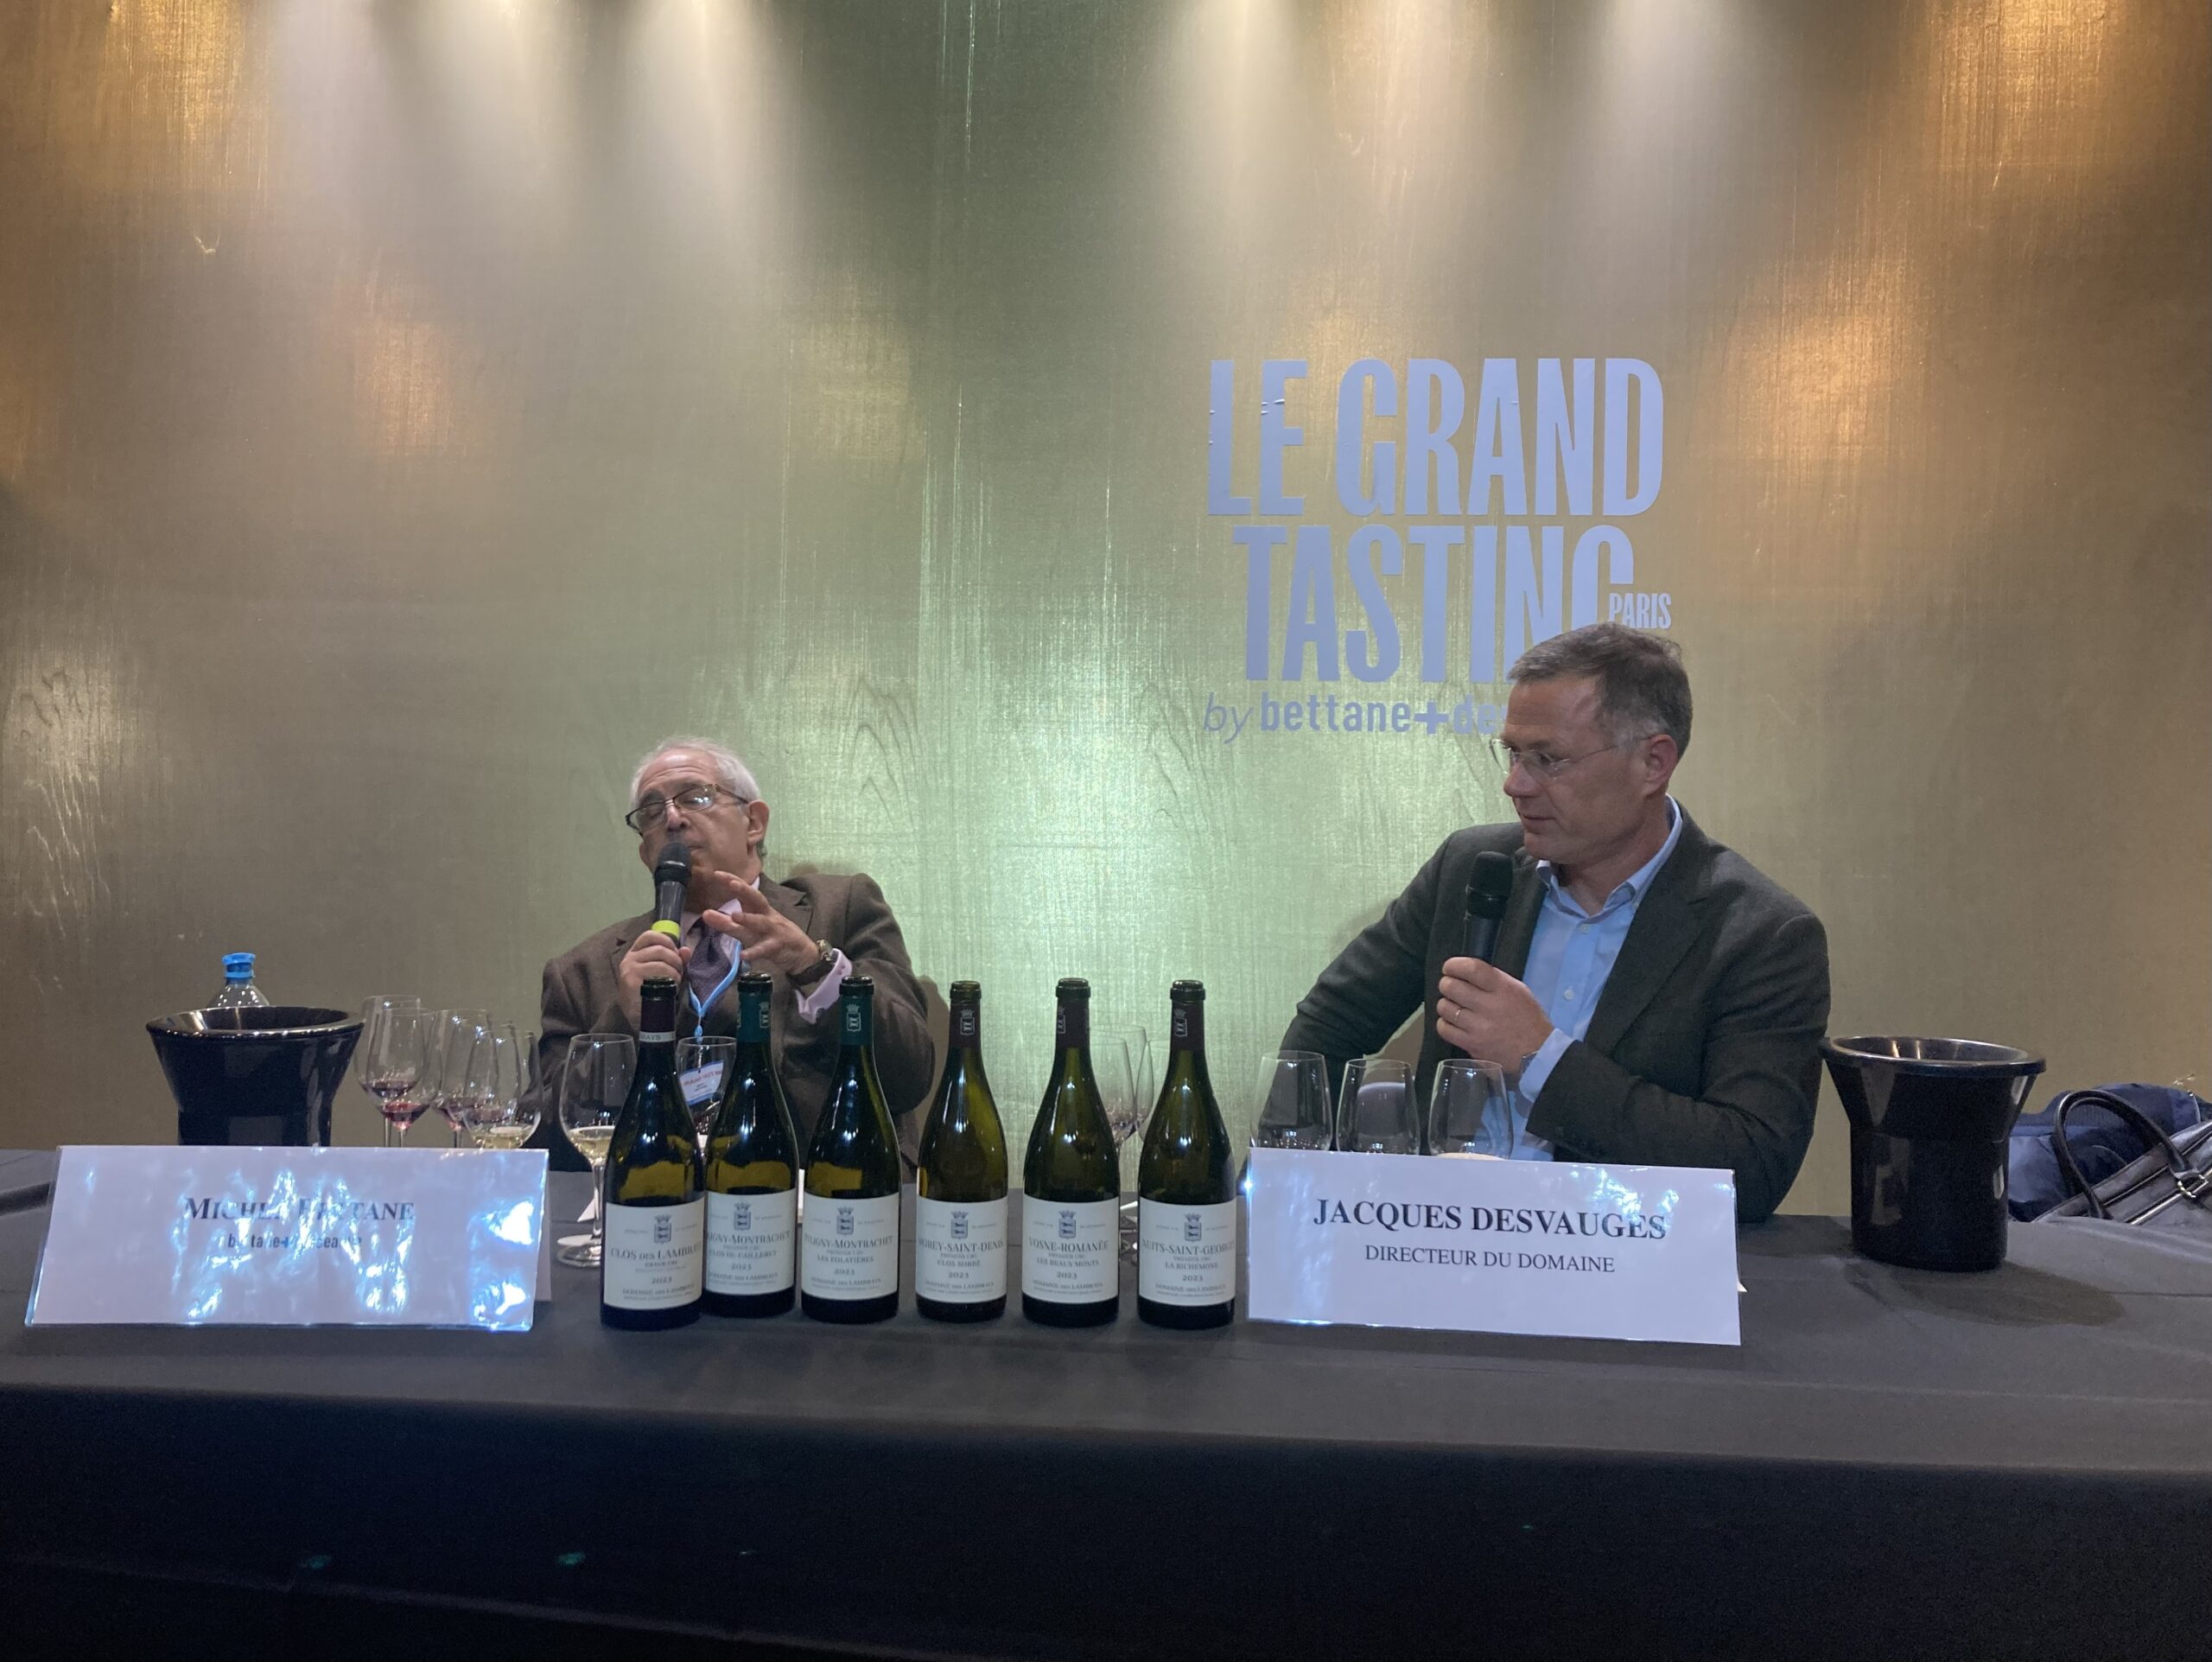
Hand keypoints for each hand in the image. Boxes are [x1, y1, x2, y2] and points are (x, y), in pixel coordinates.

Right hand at [617, 929, 691, 1026]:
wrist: (639, 1018)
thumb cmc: (651, 993)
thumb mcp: (662, 973)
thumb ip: (674, 959)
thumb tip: (686, 950)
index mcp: (634, 953)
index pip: (650, 935)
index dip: (667, 941)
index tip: (675, 953)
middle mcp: (629, 959)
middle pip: (659, 948)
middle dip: (676, 959)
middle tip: (679, 972)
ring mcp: (630, 970)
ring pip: (662, 961)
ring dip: (675, 971)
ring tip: (676, 981)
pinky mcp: (633, 982)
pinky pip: (660, 973)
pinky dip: (672, 979)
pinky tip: (672, 988)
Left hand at [699, 871, 818, 977]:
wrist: (801, 953)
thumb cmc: (772, 936)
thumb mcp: (751, 927)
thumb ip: (730, 922)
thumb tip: (706, 914)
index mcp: (759, 909)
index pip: (746, 892)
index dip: (733, 881)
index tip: (717, 873)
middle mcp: (766, 916)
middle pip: (756, 900)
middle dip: (744, 890)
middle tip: (730, 882)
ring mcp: (772, 931)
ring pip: (760, 923)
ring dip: (748, 918)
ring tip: (734, 916)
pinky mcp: (776, 947)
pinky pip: (764, 949)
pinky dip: (754, 952)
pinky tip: (743, 955)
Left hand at [1435, 957, 1553, 1070]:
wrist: (1537, 1053)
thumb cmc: (1529, 1019)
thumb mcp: (1518, 991)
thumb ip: (1493, 980)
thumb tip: (1467, 973)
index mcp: (1503, 989)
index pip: (1471, 969)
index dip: (1454, 965)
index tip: (1449, 968)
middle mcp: (1489, 1006)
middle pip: (1451, 987)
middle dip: (1447, 984)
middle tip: (1450, 987)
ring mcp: (1478, 1027)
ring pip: (1445, 1007)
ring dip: (1446, 1004)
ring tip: (1454, 1006)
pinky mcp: (1471, 1045)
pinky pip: (1445, 1029)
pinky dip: (1445, 1023)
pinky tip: (1453, 1022)